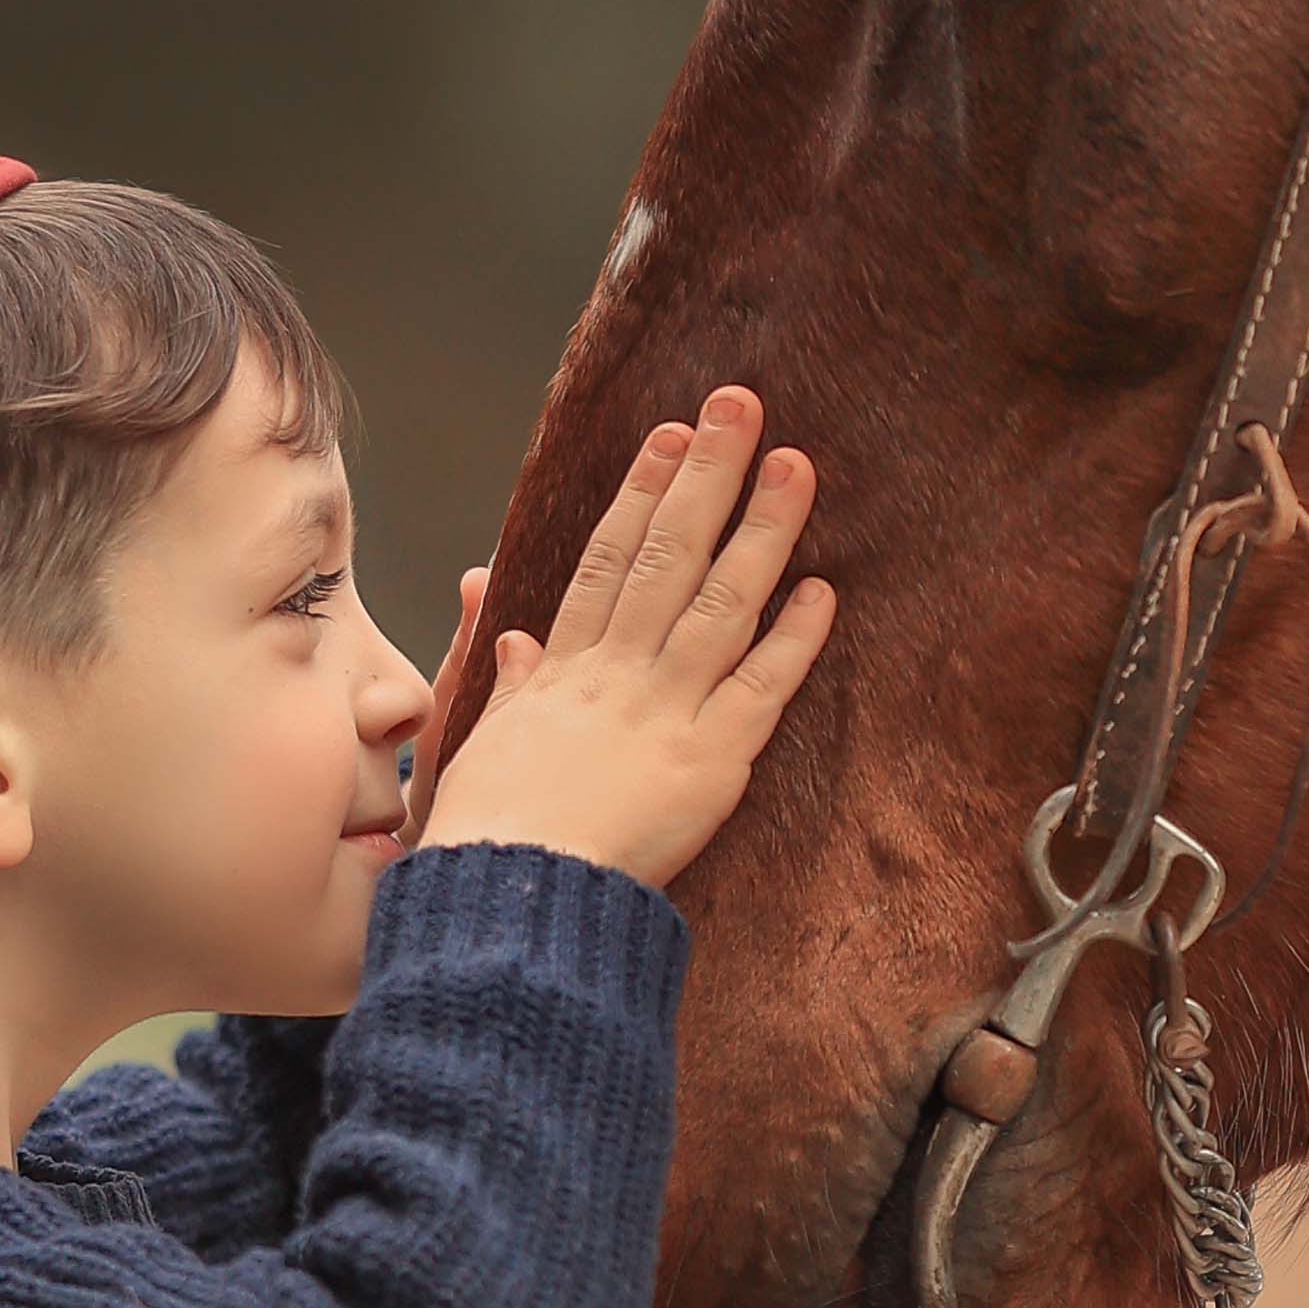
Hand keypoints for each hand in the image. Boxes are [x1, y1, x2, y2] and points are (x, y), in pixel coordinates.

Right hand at [410, 391, 832, 892]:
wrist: (512, 902)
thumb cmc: (492, 838)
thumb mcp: (485, 745)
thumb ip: (509, 681)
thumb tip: (504, 621)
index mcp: (564, 669)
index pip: (608, 560)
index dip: (642, 493)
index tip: (669, 437)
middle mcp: (619, 674)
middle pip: (669, 555)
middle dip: (706, 475)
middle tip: (739, 405)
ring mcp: (667, 711)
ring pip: (722, 602)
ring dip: (762, 530)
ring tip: (793, 465)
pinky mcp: (711, 763)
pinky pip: (763, 689)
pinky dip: (794, 639)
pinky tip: (824, 590)